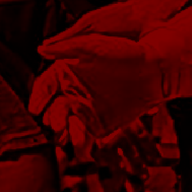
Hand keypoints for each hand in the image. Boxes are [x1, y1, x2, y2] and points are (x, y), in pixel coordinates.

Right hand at [32, 30, 160, 146]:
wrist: (155, 70)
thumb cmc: (125, 51)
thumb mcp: (94, 45)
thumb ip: (67, 47)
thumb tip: (41, 48)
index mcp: (66, 72)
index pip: (44, 86)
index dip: (38, 97)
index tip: (36, 108)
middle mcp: (73, 92)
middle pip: (53, 109)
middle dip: (53, 118)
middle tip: (57, 125)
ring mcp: (86, 110)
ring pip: (67, 125)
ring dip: (65, 133)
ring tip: (68, 136)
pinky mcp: (100, 125)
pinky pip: (84, 136)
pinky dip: (80, 143)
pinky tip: (81, 147)